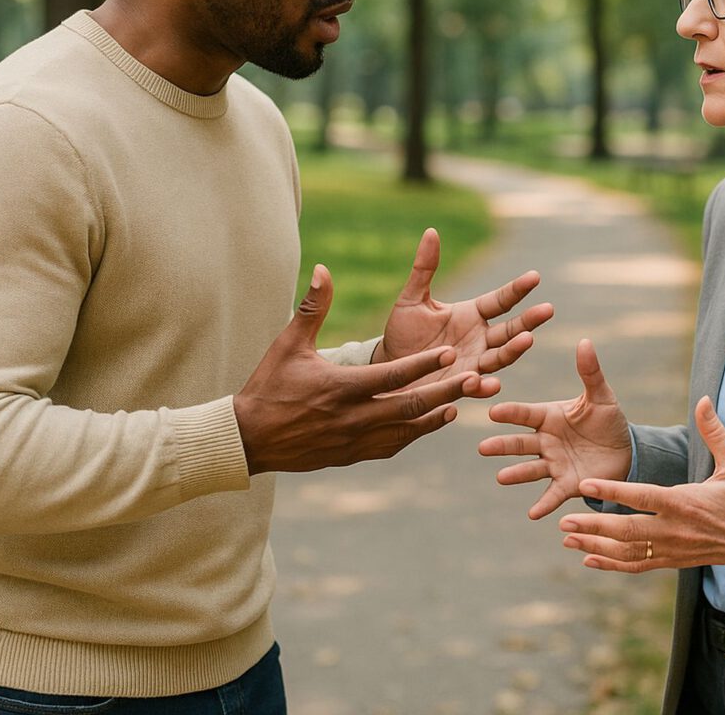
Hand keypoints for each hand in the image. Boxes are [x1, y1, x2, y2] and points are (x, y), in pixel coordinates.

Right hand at [234, 265, 483, 474]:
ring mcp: (354, 440)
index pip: (391, 375)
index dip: (422, 364)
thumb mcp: (289, 343)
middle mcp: (352, 417)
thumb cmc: (269, 385)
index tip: (449, 352)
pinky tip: (431, 422)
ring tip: (459, 402)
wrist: (249, 438)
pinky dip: (414, 435)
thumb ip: (313, 307)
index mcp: (340, 387)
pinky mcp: (352, 455)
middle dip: (445, 392)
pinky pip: (391, 446)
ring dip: (434, 418)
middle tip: (474, 378)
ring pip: (405, 431)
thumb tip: (323, 269)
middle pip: (409, 406)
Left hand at [376, 228, 553, 398]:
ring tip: (527, 340)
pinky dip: (484, 385)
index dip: (517, 289)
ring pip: (501, 357)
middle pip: (511, 328)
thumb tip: (431, 231)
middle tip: (547, 309)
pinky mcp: (461, 386)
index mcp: (472, 314)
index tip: (535, 277)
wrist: (389, 367)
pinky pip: (477, 386)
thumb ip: (424, 268)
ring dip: (514, 349)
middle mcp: (480, 339)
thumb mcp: (412, 299)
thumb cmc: (402, 332)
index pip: (501, 299)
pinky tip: (491, 383)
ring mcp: (474, 363)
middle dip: (529, 320)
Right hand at [478, 339, 631, 518]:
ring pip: (530, 469)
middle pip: (520, 443)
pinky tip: (532, 513)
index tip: (493, 412)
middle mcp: (546, 441)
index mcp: (550, 416)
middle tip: (483, 448)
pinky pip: (551, 494)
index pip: (526, 414)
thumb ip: (590, 372)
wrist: (627, 452)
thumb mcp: (601, 396)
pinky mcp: (566, 484)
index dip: (511, 413)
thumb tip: (585, 341)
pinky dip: (543, 504)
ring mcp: (553, 464)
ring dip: (515, 473)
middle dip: (502, 445)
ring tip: (501, 477)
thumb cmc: (608, 420)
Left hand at [558, 396, 724, 572]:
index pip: (643, 497)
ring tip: (567, 537)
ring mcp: (673, 550)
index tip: (585, 486)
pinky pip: (638, 565)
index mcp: (686, 503)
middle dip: (594, 526)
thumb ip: (714, 431)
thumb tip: (704, 399)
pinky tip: (588, 558)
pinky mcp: (673, 561)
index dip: (613, 493)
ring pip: (628, 551)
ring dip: (596, 546)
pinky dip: (612, 563)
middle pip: (628, 530)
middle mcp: (675, 530)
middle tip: (565, 519)